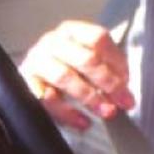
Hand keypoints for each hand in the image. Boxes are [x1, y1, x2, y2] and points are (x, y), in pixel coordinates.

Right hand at [19, 19, 134, 130]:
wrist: (36, 79)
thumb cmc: (70, 69)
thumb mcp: (90, 64)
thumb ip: (110, 72)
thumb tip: (126, 96)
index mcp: (73, 31)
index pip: (98, 39)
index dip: (116, 60)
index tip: (127, 81)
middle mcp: (53, 42)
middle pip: (85, 59)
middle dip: (108, 82)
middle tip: (123, 102)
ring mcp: (37, 61)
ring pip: (65, 76)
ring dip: (89, 97)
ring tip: (106, 112)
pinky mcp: (26, 83)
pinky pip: (47, 99)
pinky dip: (68, 113)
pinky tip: (83, 122)